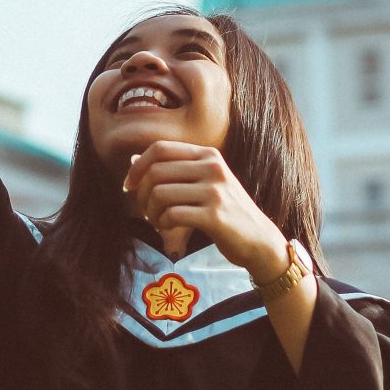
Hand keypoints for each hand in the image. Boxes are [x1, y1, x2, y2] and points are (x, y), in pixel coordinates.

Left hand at [123, 141, 288, 280]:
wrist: (260, 240)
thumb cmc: (226, 212)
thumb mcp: (204, 183)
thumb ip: (173, 171)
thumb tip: (133, 160)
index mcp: (208, 155)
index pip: (160, 148)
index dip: (138, 166)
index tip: (129, 185)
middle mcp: (212, 167)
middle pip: (156, 172)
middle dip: (142, 194)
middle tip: (145, 211)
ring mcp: (215, 191)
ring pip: (161, 193)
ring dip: (151, 212)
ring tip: (157, 221)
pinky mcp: (215, 216)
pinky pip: (172, 214)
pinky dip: (162, 223)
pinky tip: (167, 229)